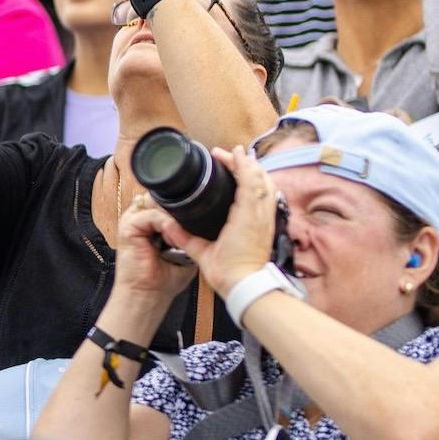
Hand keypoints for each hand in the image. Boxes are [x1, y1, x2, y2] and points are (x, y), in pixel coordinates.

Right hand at [111, 194, 194, 303]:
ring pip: (156, 203)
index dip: (181, 204)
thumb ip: (189, 231)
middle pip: (159, 197)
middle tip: (190, 225)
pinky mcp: (127, 226)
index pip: (165, 199)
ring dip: (172, 218)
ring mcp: (132, 220)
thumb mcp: (185, 249)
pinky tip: (170, 240)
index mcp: (151, 221)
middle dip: (177, 208)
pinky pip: (150, 215)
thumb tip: (203, 216)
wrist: (149, 294)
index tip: (197, 214)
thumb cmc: (165, 277)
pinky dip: (165, 225)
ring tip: (178, 237)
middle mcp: (140, 217)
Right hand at [154, 147, 281, 294]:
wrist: (247, 287)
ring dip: (256, 172)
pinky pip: (270, 199)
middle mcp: (259, 216)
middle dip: (246, 162)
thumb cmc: (227, 271)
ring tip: (243, 163)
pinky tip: (254, 183)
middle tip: (229, 154)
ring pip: (268, 187)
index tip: (228, 152)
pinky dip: (262, 185)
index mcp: (244, 217)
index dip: (238, 163)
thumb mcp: (202, 253)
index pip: (247, 180)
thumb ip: (185, 236)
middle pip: (260, 178)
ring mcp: (267, 221)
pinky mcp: (268, 227)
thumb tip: (168, 224)